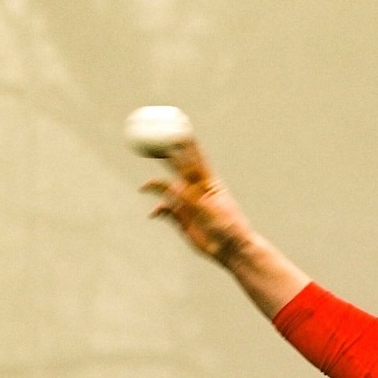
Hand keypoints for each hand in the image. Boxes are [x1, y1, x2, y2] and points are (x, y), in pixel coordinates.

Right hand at [142, 141, 308, 318]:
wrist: (232, 250)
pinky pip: (166, 211)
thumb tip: (174, 188)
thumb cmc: (229, 227)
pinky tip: (153, 213)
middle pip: (177, 169)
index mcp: (208, 184)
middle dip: (165, 157)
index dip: (185, 144)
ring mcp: (188, 204)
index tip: (176, 128)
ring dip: (156, 187)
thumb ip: (192, 198)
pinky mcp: (182, 220)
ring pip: (168, 190)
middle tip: (151, 146)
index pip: (194, 159)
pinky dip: (158, 210)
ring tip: (145, 186)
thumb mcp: (211, 210)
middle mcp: (196, 191)